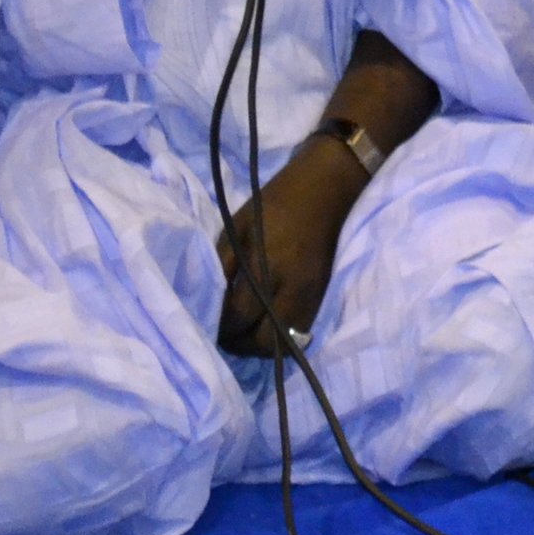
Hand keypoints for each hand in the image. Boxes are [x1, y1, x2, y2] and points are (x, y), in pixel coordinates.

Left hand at [216, 134, 363, 351]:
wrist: (328, 189)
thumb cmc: (275, 203)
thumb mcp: (238, 226)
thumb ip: (222, 265)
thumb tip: (210, 301)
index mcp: (266, 268)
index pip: (238, 318)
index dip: (220, 329)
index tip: (205, 326)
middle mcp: (292, 290)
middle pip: (264, 342)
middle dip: (241, 344)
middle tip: (226, 335)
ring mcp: (312, 296)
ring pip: (285, 343)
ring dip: (263, 344)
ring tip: (246, 331)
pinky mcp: (322, 296)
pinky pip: (300, 332)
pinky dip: (281, 335)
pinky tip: (268, 322)